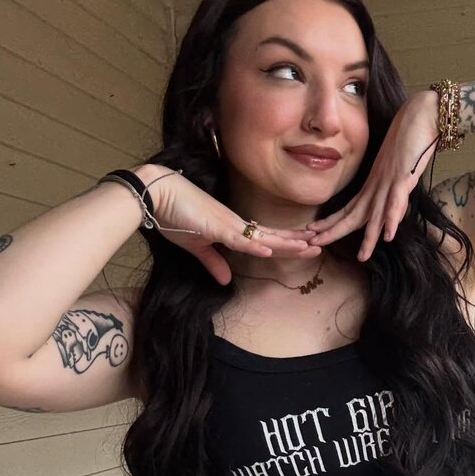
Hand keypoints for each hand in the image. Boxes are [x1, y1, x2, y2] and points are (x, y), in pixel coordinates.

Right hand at [133, 164, 319, 284]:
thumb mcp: (196, 246)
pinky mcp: (214, 226)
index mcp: (232, 228)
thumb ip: (213, 262)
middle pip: (272, 236)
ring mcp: (227, 224)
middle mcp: (235, 224)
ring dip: (286, 243)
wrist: (154, 195)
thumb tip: (225, 280)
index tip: (305, 245)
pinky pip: (238, 239)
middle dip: (296, 242)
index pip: (265, 237)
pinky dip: (254, 245)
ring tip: (310, 247)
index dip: (285, 242)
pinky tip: (270, 251)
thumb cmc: (173, 215)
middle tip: (320, 244)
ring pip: (263, 236)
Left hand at [305, 91, 439, 261]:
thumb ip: (393, 191)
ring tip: (362, 256)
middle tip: (316, 246)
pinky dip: (392, 217)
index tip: (314, 235)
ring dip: (369, 235)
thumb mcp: (398, 171)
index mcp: (374, 185)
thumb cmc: (409, 139)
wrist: (421, 114)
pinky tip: (388, 234)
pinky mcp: (406, 175)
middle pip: (356, 214)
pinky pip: (398, 199)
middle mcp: (378, 185)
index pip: (349, 209)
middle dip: (337, 232)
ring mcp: (391, 181)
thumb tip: (391, 213)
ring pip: (376, 212)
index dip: (332, 223)